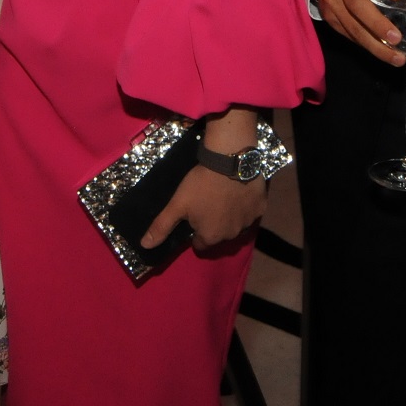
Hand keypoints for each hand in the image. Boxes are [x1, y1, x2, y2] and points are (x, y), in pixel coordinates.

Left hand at [142, 108, 268, 251]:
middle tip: (209, 201)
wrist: (230, 160)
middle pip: (219, 234)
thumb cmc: (201, 183)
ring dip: (230, 215)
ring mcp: (249, 222)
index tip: (194, 214)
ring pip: (236, 224)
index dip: (195, 229)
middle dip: (214, 223)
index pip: (200, 243)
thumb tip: (144, 246)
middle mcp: (231, 235)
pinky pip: (251, 211)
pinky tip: (239, 191)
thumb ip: (162, 226)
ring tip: (224, 195)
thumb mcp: (177, 204)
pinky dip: (246, 205)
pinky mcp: (261, 207)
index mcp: (210, 237)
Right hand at [312, 0, 405, 65]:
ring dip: (374, 44)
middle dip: (376, 23)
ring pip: (351, 26)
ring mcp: (330, 0)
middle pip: (356, 3)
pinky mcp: (329, 18)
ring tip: (397, 57)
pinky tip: (385, 54)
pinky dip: (368, 46)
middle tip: (397, 38)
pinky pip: (349, 35)